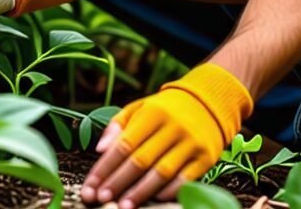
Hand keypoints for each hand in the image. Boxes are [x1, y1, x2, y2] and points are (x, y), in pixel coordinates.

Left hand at [81, 64, 251, 207]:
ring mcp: (191, 143)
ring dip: (140, 192)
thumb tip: (100, 150)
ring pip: (161, 172)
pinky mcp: (206, 157)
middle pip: (140, 160)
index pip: (123, 145)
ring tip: (124, 206)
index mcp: (152, 113)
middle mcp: (172, 127)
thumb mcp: (139, 108)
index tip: (91, 186)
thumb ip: (117, 126)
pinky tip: (153, 199)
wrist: (209, 102)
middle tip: (102, 199)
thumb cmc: (165, 110)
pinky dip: (168, 191)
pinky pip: (185, 179)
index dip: (105, 167)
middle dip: (118, 182)